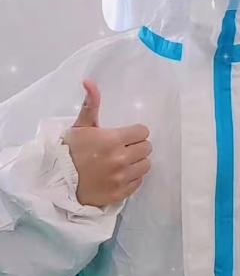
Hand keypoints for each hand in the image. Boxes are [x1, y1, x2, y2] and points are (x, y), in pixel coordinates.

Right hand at [62, 80, 151, 207]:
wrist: (57, 180)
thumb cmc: (69, 150)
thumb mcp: (80, 126)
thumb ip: (90, 104)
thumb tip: (89, 82)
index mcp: (112, 140)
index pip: (142, 132)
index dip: (136, 132)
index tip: (127, 135)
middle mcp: (120, 159)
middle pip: (147, 148)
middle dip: (138, 146)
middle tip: (125, 147)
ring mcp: (121, 178)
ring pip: (146, 166)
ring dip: (138, 162)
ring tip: (125, 161)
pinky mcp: (119, 193)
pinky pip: (138, 183)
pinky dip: (132, 178)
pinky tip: (121, 174)